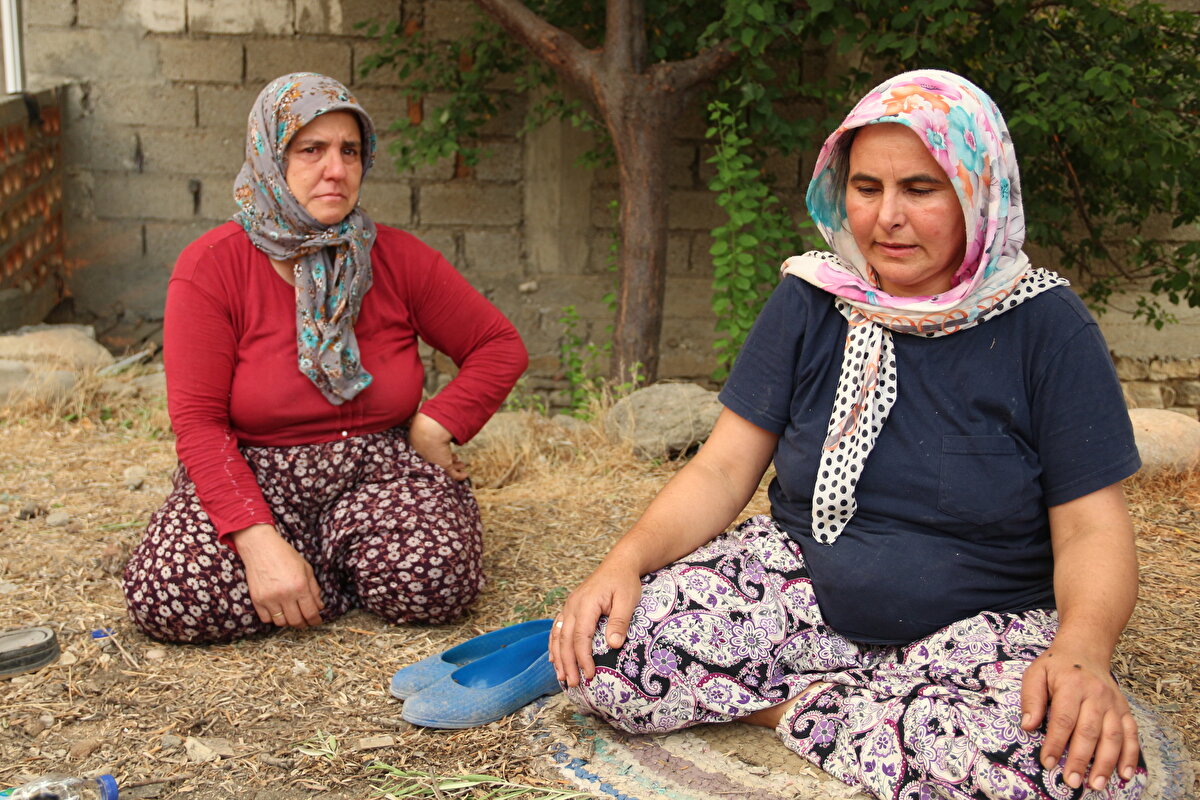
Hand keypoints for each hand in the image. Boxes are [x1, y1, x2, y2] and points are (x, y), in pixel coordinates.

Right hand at [231, 524, 324, 629]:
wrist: (261, 547)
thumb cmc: (286, 555)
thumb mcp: (306, 568)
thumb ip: (314, 589)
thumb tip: (320, 607)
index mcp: (300, 586)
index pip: (310, 612)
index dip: (315, 620)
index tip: (316, 621)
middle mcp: (285, 594)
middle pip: (296, 621)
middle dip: (303, 623)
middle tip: (305, 621)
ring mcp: (269, 598)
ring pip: (281, 623)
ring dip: (288, 621)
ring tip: (291, 614)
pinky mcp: (257, 599)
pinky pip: (266, 619)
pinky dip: (273, 618)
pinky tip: (278, 611)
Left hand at [408, 412, 466, 479]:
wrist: (428, 431)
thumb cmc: (425, 424)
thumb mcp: (425, 420)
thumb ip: (427, 418)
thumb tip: (431, 409)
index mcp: (420, 446)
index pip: (430, 452)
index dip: (439, 451)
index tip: (446, 448)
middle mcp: (427, 457)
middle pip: (438, 461)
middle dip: (448, 459)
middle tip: (456, 458)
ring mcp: (435, 462)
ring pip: (446, 468)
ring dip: (455, 466)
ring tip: (461, 465)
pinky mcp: (444, 466)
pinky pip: (453, 474)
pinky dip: (459, 476)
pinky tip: (465, 475)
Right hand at [550, 559, 643, 687]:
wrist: (619, 563)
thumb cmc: (625, 582)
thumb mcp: (628, 599)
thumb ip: (620, 621)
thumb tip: (613, 645)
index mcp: (586, 604)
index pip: (581, 636)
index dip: (583, 657)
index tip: (590, 674)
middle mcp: (573, 605)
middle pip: (565, 639)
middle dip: (568, 663)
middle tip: (573, 684)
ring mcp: (569, 606)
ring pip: (557, 635)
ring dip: (558, 657)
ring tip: (561, 677)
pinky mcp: (570, 607)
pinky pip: (557, 628)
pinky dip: (554, 645)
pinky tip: (554, 658)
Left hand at [1021, 644, 1139, 790]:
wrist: (1085, 651)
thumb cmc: (1056, 666)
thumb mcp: (1036, 674)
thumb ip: (1031, 699)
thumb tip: (1028, 726)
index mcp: (1072, 685)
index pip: (1064, 719)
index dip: (1056, 743)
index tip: (1048, 763)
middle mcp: (1097, 695)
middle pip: (1090, 731)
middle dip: (1080, 759)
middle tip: (1071, 781)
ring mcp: (1114, 703)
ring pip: (1113, 737)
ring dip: (1106, 764)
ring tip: (1095, 785)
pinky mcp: (1125, 710)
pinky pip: (1132, 735)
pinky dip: (1131, 756)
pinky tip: (1124, 774)